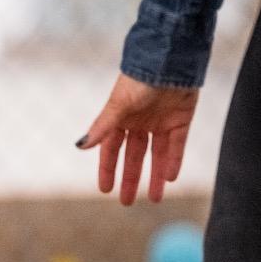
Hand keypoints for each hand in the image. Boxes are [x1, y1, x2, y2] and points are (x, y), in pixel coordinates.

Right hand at [76, 72, 198, 204]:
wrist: (170, 59)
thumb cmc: (140, 79)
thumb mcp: (118, 105)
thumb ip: (102, 127)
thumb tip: (80, 147)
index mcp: (119, 118)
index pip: (111, 150)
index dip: (108, 169)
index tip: (105, 190)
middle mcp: (138, 122)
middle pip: (133, 156)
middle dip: (130, 179)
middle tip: (126, 202)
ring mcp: (160, 122)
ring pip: (156, 155)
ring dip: (154, 176)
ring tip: (154, 199)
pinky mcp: (181, 119)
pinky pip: (177, 145)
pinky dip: (173, 161)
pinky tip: (170, 179)